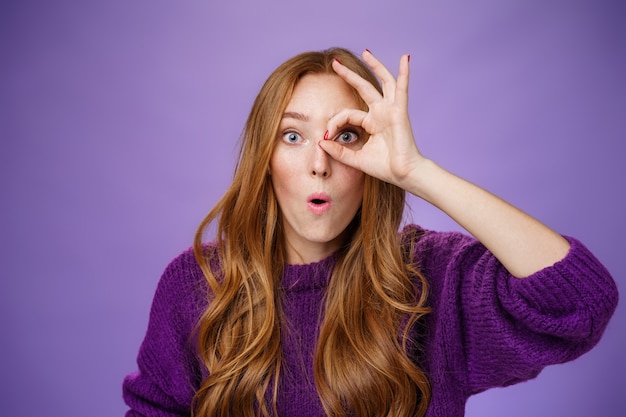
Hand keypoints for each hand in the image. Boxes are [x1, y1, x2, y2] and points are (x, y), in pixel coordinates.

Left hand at [319, 50, 424, 189]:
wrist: (403, 175)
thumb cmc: (384, 168)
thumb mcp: (355, 159)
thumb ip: (338, 151)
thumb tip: (321, 141)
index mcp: (371, 123)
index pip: (347, 114)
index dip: (335, 122)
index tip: (326, 135)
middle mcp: (381, 113)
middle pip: (363, 88)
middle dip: (349, 75)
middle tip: (335, 63)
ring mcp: (391, 110)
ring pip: (383, 82)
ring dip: (375, 66)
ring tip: (366, 52)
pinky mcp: (400, 112)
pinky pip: (402, 89)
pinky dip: (404, 73)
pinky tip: (405, 59)